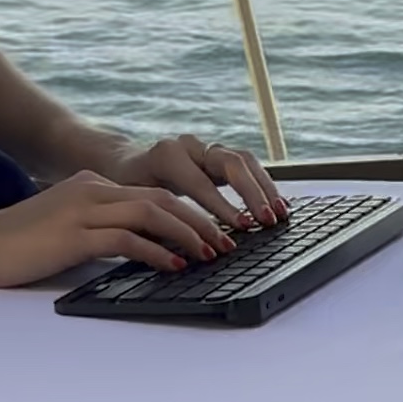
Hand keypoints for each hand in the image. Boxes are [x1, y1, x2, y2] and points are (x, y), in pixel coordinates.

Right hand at [0, 171, 234, 287]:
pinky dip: (156, 251)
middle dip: (200, 221)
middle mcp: (94, 189)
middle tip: (226, 243)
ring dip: (187, 234)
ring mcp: (83, 209)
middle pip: (162, 198)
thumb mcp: (69, 228)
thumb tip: (144, 248)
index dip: (190, 212)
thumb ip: (103, 229)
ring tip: (211, 255)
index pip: (154, 193)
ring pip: (152, 213)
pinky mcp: (73, 234)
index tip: (215, 232)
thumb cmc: (19, 244)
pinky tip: (174, 266)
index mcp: (95, 185)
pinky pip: (126, 239)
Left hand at [98, 135, 286, 231]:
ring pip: (245, 160)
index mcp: (166, 156)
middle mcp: (190, 146)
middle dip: (252, 194)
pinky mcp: (217, 154)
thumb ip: (156, 224)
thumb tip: (178, 256)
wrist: (121, 163)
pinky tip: (276, 204)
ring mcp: (205, 147)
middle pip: (231, 163)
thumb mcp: (133, 205)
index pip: (202, 183)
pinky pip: (247, 164)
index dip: (223, 207)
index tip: (241, 228)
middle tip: (267, 220)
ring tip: (280, 213)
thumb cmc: (125, 189)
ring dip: (265, 187)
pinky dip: (263, 184)